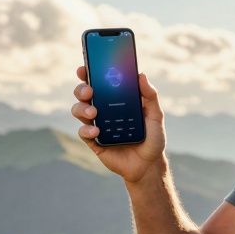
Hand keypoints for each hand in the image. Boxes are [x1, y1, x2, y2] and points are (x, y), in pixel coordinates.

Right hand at [71, 64, 167, 183]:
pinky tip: (96, 130)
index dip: (88, 73)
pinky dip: (87, 129)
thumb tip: (141, 75)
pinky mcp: (94, 141)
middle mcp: (103, 109)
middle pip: (84, 94)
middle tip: (90, 91)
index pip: (99, 82)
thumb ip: (150, 96)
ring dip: (82, 108)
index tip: (84, 68)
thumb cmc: (153, 138)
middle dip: (82, 89)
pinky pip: (83, 131)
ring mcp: (96, 124)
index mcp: (116, 99)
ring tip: (94, 112)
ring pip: (78, 110)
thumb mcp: (155, 116)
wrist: (149, 165)